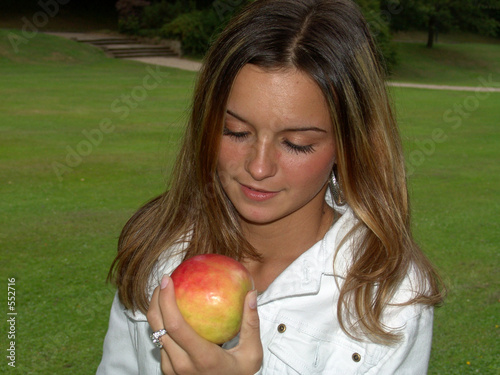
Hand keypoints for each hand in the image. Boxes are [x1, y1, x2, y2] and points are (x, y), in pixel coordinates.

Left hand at [147, 275, 262, 374]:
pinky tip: (171, 312)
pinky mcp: (168, 372)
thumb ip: (251, 324)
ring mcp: (172, 370)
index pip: (175, 325)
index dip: (166, 300)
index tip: (167, 279)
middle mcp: (182, 365)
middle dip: (156, 299)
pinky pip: (161, 343)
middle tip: (164, 280)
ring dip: (157, 311)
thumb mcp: (251, 354)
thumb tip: (251, 294)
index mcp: (202, 358)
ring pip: (156, 335)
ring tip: (166, 292)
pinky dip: (162, 325)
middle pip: (158, 327)